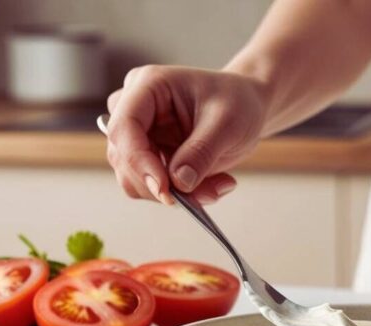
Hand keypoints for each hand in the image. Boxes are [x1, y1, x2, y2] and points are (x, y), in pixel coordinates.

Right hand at [105, 65, 269, 204]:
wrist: (247, 107)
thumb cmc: (237, 101)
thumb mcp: (227, 123)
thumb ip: (201, 152)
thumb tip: (178, 182)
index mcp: (148, 85)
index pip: (124, 126)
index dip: (138, 161)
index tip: (163, 188)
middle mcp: (135, 108)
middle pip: (123, 157)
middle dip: (161, 184)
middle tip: (204, 194)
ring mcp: (139, 134)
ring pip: (135, 179)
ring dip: (175, 193)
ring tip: (217, 185)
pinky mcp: (149, 156)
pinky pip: (153, 187)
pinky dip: (182, 195)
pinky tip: (211, 184)